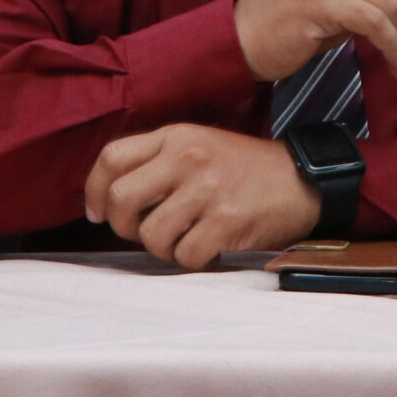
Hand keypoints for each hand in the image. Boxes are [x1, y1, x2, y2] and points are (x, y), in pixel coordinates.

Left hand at [83, 125, 320, 269]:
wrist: (302, 180)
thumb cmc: (244, 170)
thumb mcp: (199, 145)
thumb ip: (157, 163)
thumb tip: (107, 200)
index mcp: (176, 136)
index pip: (111, 157)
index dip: (93, 190)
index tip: (97, 212)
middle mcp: (188, 157)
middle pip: (120, 198)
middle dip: (124, 225)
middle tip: (143, 231)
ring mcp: (207, 189)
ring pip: (150, 235)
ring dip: (162, 248)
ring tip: (184, 238)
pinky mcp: (227, 220)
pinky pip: (185, 255)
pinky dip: (191, 260)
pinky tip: (207, 248)